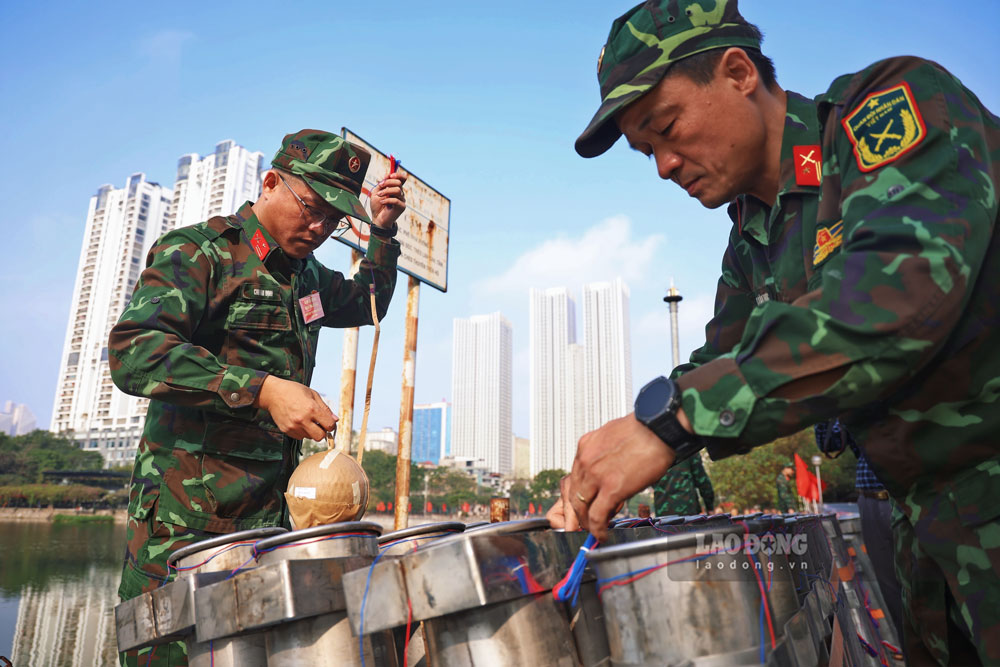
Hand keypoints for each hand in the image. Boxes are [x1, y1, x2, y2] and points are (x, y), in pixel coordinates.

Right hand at [255, 375, 337, 439]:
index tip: (328, 422)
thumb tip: (336, 420)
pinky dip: (302, 431)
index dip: (331, 425)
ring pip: (309, 437)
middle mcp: (302, 419)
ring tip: (306, 419)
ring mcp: (293, 426)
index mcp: (311, 409)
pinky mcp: (286, 430)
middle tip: (319, 424)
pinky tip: (298, 421)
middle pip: (320, 437)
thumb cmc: (294, 391)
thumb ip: (325, 408)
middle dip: (322, 431)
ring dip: (311, 431)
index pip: (329, 425)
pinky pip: (299, 437)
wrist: (273, 394)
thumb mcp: (312, 394)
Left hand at [370, 170, 407, 228]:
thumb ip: (382, 184)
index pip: (402, 179)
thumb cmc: (377, 206)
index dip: (397, 175)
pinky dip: (387, 200)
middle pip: (399, 182)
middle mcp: (400, 193)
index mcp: (395, 188)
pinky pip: (396, 200)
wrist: (377, 218)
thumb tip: (387, 176)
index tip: (389, 176)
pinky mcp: (401, 207)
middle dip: (388, 182)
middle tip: (380, 186)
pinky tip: (382, 202)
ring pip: (397, 190)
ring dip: (386, 191)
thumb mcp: (376, 192)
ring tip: (379, 195)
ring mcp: (401, 200)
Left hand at [563, 413, 675, 540]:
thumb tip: (609, 468)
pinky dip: (597, 530)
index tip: (585, 503)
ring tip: (594, 531)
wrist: (658, 429)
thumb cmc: (644, 431)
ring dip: (586, 522)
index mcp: (585, 447)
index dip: (579, 494)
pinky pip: (597, 516)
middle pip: (574, 494)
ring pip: (581, 507)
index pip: (574, 477)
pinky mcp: (611, 489)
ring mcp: (596, 475)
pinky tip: (602, 536)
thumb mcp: (613, 437)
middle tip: (586, 521)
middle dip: (579, 512)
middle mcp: (585, 461)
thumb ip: (605, 454)